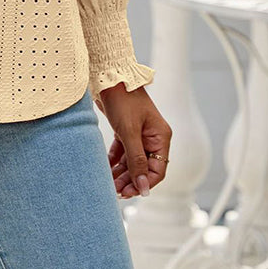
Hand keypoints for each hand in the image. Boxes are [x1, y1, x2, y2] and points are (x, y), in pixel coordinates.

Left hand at [98, 83, 171, 199]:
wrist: (108, 76)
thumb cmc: (122, 100)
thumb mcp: (129, 132)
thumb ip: (136, 160)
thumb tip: (143, 187)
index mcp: (161, 137)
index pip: (158, 170)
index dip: (145, 183)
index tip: (130, 192)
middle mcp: (152, 137)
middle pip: (144, 167)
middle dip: (131, 180)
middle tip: (116, 192)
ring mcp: (139, 134)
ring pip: (132, 161)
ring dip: (122, 174)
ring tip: (110, 185)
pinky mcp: (125, 131)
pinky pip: (123, 152)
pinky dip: (115, 162)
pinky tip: (106, 170)